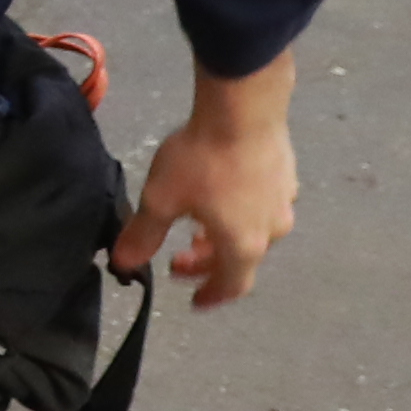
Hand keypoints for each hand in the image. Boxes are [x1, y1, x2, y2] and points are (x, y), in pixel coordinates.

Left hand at [115, 50, 299, 306]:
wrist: (244, 109)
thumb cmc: (202, 161)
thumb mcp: (161, 199)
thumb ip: (144, 235)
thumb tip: (124, 265)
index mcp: (244, 245)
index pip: (232, 286)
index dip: (211, 296)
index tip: (194, 301)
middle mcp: (273, 230)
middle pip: (241, 259)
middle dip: (208, 264)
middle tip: (178, 259)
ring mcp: (285, 202)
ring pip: (253, 232)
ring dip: (224, 238)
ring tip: (196, 225)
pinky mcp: (287, 175)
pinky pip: (261, 207)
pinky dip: (239, 213)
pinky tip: (221, 194)